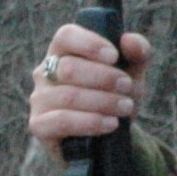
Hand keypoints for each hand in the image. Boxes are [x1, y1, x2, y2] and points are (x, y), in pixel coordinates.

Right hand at [28, 24, 147, 154]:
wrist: (107, 139)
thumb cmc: (114, 97)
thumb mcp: (131, 75)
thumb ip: (137, 54)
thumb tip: (130, 40)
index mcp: (63, 52)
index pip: (66, 36)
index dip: (89, 43)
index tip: (114, 56)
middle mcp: (46, 73)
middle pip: (69, 67)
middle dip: (104, 77)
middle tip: (128, 87)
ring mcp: (39, 99)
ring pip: (68, 96)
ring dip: (103, 101)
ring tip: (125, 107)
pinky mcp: (39, 125)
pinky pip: (61, 121)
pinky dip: (90, 122)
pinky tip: (110, 124)